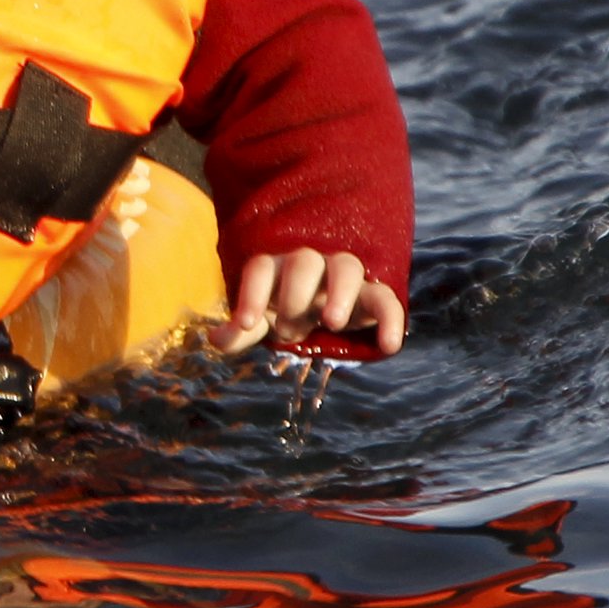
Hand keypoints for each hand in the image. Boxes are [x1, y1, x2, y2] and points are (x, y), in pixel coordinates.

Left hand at [208, 250, 403, 356]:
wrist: (324, 310)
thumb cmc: (284, 310)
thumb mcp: (261, 321)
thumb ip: (239, 331)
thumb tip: (217, 340)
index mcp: (276, 267)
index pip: (260, 269)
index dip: (251, 294)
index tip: (247, 325)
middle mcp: (310, 263)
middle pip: (303, 261)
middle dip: (294, 293)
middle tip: (286, 328)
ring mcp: (343, 276)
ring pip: (345, 267)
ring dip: (339, 293)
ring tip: (332, 323)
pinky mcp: (372, 295)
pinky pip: (386, 298)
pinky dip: (390, 319)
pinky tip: (390, 346)